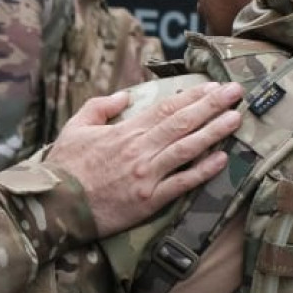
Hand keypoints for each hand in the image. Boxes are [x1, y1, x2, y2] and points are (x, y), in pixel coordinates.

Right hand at [46, 82, 244, 235]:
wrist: (56, 206)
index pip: (165, 108)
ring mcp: (147, 176)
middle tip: (236, 92)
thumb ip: (101, 107)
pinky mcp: (149, 200)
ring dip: (215, 132)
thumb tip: (125, 95)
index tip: (212, 86)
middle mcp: (140, 151)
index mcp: (124, 132)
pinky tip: (222, 159)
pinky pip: (182, 183)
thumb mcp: (75, 127)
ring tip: (236, 119)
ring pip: (188, 149)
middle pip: (183, 123)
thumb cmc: (64, 166)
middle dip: (212, 106)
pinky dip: (203, 171)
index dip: (192, 96)